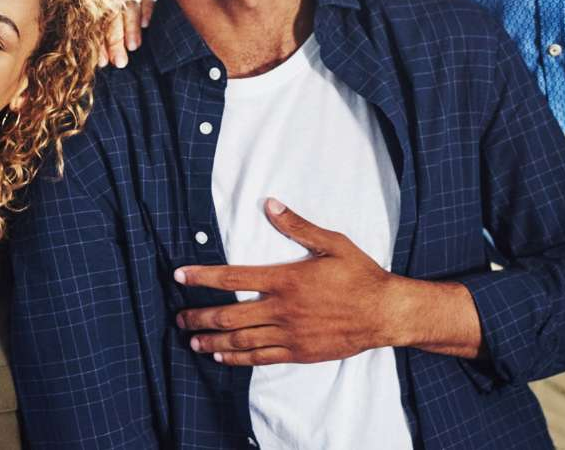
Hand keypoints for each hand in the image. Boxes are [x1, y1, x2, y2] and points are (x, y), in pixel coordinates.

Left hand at [97, 0, 157, 68]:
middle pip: (113, 18)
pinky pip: (148, 1)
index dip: (100, 46)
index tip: (103, 63)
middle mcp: (117, 6)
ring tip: (133, 47)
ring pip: (129, 9)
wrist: (153, 23)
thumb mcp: (118, 46)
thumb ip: (110, 50)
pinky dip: (146, 11)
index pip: (99, 29)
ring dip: (131, 28)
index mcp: (104, 17)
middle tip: (120, 62)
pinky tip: (146, 24)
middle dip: (115, 41)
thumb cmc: (129, 41)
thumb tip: (102, 64)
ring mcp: (133, 0)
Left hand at [173, 199, 396, 365]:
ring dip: (212, 340)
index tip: (180, 275)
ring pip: (240, 340)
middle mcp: (282, 309)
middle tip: (179, 318)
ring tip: (192, 340)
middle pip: (229, 315)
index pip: (233, 277)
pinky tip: (222, 357)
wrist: (384, 313)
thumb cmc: (359, 275)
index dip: (202, 276)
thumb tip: (270, 204)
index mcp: (285, 280)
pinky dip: (237, 359)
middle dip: (200, 316)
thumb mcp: (332, 242)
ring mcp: (289, 334)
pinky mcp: (299, 352)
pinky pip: (260, 358)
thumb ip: (298, 226)